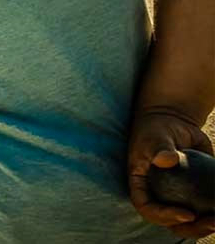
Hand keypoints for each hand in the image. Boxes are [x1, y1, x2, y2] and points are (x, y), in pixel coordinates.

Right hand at [127, 109, 214, 238]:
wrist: (173, 121)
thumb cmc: (157, 128)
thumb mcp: (153, 136)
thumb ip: (158, 148)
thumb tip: (167, 160)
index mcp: (142, 187)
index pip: (148, 208)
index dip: (165, 217)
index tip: (187, 215)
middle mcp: (158, 196)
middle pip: (172, 221)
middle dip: (193, 228)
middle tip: (212, 222)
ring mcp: (176, 196)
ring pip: (191, 219)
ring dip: (207, 224)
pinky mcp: (194, 192)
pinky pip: (206, 206)